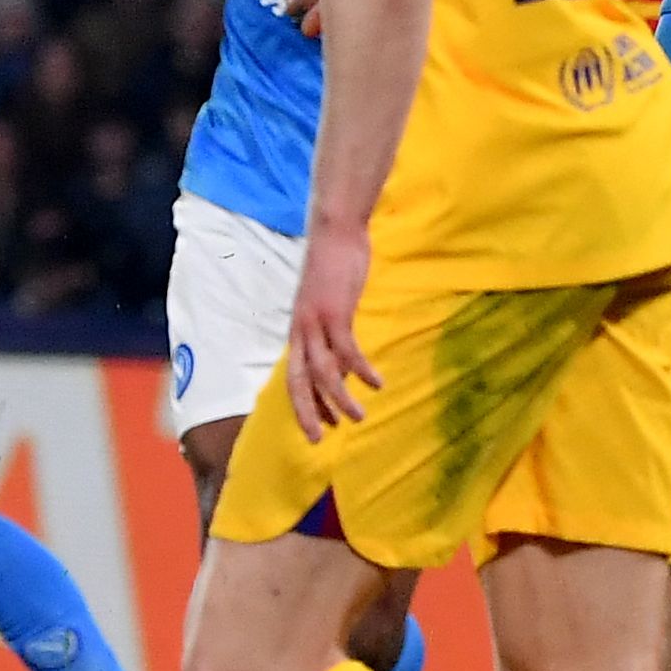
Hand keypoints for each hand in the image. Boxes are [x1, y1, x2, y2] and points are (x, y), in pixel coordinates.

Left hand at [282, 219, 381, 441]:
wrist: (335, 232)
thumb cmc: (335, 265)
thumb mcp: (332, 305)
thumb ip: (334, 332)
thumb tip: (344, 360)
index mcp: (299, 330)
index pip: (294, 376)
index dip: (304, 403)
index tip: (318, 427)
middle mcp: (302, 331)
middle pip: (299, 382)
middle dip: (308, 412)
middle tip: (319, 439)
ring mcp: (317, 323)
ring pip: (324, 372)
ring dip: (340, 398)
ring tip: (359, 417)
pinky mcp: (336, 313)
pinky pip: (347, 350)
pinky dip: (361, 369)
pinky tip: (376, 382)